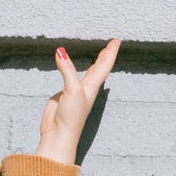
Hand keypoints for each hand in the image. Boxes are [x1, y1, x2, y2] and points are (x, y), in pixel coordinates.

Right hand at [36, 39, 120, 165]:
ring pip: (87, 73)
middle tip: (111, 44)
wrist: (59, 134)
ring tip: (98, 54)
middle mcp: (86, 88)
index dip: (110, 52)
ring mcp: (75, 91)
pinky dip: (70, 69)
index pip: (104, 65)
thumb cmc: (71, 116)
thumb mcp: (72, 89)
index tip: (117, 40)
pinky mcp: (63, 95)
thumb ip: (67, 69)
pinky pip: (69, 77)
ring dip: (93, 63)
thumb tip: (61, 51)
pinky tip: (70, 67)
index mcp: (93, 86)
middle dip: (105, 56)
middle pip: (99, 68)